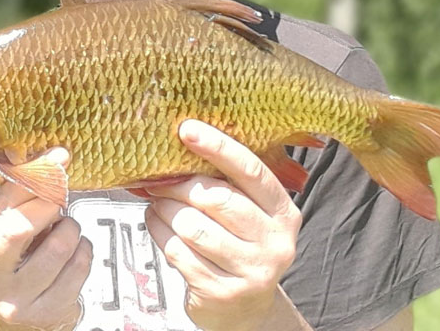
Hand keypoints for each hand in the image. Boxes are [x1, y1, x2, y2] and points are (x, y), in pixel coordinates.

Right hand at [0, 148, 91, 330]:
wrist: (20, 313)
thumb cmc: (11, 257)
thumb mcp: (2, 225)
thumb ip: (21, 190)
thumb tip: (55, 156)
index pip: (8, 209)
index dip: (38, 180)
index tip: (59, 159)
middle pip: (28, 227)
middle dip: (50, 207)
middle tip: (55, 205)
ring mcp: (19, 302)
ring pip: (62, 246)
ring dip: (70, 230)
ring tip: (60, 233)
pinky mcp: (50, 312)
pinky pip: (81, 265)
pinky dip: (82, 251)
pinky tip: (71, 254)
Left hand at [143, 120, 303, 330]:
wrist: (246, 310)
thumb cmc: (240, 247)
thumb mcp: (249, 214)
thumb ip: (227, 184)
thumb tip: (180, 145)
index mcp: (283, 212)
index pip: (251, 171)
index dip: (218, 147)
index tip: (188, 129)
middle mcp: (274, 242)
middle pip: (216, 198)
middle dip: (179, 185)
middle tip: (159, 180)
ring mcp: (250, 270)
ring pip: (192, 226)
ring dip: (165, 210)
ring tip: (158, 204)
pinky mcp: (222, 292)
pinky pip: (178, 251)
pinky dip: (159, 233)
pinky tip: (157, 224)